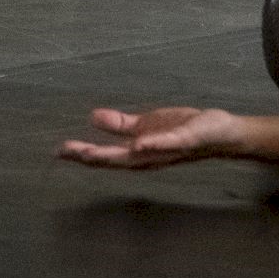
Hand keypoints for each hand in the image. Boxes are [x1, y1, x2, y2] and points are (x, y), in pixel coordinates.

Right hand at [58, 107, 243, 169]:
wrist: (220, 134)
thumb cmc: (185, 131)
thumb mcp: (147, 126)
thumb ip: (121, 124)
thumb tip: (92, 118)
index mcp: (138, 152)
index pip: (106, 155)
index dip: (81, 155)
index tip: (58, 152)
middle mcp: (149, 156)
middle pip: (114, 159)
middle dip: (88, 156)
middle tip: (63, 153)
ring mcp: (167, 149)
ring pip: (136, 156)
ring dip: (112, 155)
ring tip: (88, 152)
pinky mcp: (185, 139)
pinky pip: (168, 143)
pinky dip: (154, 145)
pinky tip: (138, 143)